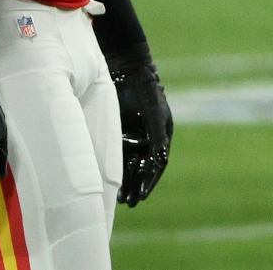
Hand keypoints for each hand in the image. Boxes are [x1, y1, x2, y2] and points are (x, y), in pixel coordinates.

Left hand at [111, 61, 172, 206]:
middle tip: (130, 202)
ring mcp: (134, 135)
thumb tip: (161, 160)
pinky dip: (115, 169)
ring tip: (120, 199)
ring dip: (127, 181)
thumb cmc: (146, 91)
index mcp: (162, 134)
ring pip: (130, 164)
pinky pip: (118, 154)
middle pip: (144, 167)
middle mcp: (149, 138)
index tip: (142, 195)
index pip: (158, 163)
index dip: (150, 181)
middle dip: (137, 185)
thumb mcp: (154, 113)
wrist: (127, 70)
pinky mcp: (119, 132)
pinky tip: (110, 182)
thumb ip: (157, 137)